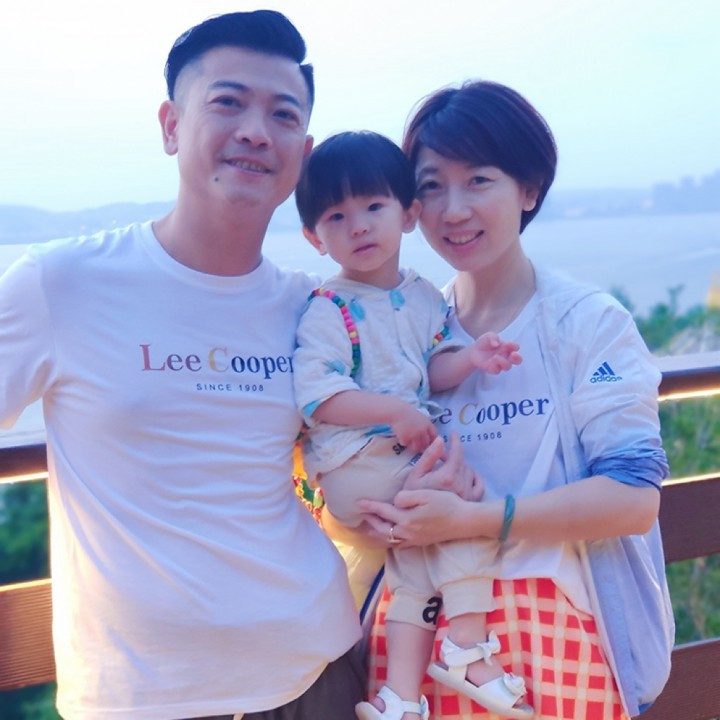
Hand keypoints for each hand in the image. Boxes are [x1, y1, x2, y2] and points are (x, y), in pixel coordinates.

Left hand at [358, 487, 479, 546]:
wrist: (463, 522)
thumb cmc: (446, 504)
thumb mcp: (426, 494)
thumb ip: (407, 497)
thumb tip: (395, 501)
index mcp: (407, 519)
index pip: (383, 511)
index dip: (369, 506)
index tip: (358, 502)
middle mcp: (407, 532)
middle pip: (382, 527)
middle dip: (370, 520)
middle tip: (360, 513)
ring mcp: (414, 539)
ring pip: (389, 538)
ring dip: (377, 533)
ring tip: (368, 528)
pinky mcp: (420, 542)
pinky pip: (399, 545)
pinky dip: (389, 542)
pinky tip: (388, 539)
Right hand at [389, 404, 437, 453]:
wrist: (397, 411)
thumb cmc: (408, 412)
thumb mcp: (420, 417)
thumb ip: (425, 425)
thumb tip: (427, 435)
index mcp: (428, 424)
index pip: (434, 436)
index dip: (432, 441)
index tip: (429, 443)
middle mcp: (422, 431)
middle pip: (425, 444)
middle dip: (422, 445)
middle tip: (417, 444)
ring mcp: (414, 435)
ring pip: (416, 447)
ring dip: (413, 446)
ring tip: (409, 441)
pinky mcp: (406, 438)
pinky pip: (406, 444)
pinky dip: (404, 441)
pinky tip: (401, 435)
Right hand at [404, 433, 483, 500]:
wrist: (417, 520)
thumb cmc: (412, 495)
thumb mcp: (416, 474)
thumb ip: (429, 456)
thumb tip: (441, 440)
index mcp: (447, 476)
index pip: (457, 453)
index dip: (455, 441)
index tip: (454, 434)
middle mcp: (461, 485)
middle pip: (462, 462)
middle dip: (452, 456)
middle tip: (441, 458)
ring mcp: (467, 495)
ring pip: (469, 472)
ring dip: (460, 467)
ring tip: (448, 469)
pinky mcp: (471, 502)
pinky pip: (479, 486)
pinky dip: (474, 478)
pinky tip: (465, 477)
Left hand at [470, 332, 521, 373]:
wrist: (474, 351)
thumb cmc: (485, 342)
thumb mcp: (488, 336)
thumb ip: (493, 337)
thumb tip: (496, 344)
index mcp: (508, 347)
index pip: (515, 347)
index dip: (514, 346)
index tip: (507, 344)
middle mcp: (506, 356)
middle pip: (518, 360)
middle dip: (517, 358)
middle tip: (513, 354)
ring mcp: (500, 363)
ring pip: (507, 367)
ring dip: (503, 361)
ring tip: (495, 357)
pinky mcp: (492, 369)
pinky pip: (497, 370)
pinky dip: (494, 366)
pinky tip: (489, 361)